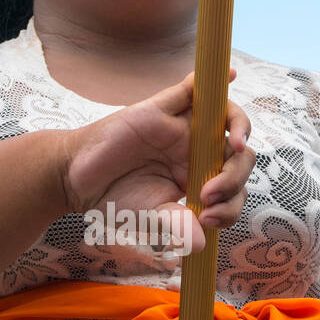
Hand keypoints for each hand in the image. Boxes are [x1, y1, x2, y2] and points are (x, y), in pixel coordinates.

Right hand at [57, 68, 255, 255]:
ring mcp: (184, 128)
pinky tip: (229, 75)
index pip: (235, 188)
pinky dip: (213, 79)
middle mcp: (198, 152)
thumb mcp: (152, 219)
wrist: (79, 181)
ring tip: (234, 147)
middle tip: (208, 196)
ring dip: (240, 128)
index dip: (231, 204)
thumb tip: (201, 244)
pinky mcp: (163, 108)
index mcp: (201, 180)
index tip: (207, 219)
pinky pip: (192, 88)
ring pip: (225, 117)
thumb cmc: (116, 199)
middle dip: (235, 178)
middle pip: (238, 155)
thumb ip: (178, 227)